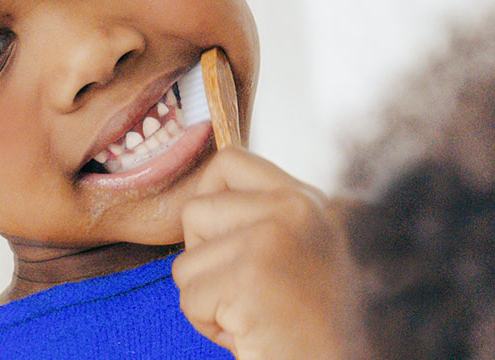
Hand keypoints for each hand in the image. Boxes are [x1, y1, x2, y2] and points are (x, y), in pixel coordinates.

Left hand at [173, 147, 364, 359]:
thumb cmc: (308, 325)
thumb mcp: (296, 251)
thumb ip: (260, 218)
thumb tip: (197, 203)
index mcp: (306, 200)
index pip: (228, 162)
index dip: (206, 199)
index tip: (217, 240)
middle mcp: (294, 209)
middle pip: (195, 211)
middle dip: (202, 260)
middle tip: (242, 292)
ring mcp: (272, 240)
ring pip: (186, 262)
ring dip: (205, 299)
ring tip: (249, 316)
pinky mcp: (250, 278)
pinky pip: (190, 299)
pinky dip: (208, 325)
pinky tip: (247, 333)